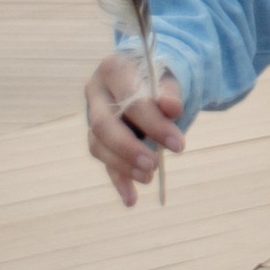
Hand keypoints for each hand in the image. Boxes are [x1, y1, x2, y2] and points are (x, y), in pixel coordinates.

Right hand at [85, 55, 185, 206]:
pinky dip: (117, 180)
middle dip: (129, 148)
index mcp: (113, 69)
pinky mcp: (97, 137)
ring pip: (98, 145)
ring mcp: (91, 116)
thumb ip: (170, 93)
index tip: (178, 144)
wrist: (146, 78)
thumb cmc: (158, 79)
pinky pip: (103, 161)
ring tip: (149, 178)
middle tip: (155, 165)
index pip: (129, 99)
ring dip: (122, 165)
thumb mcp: (168, 79)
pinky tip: (131, 199)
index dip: (152, 123)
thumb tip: (171, 108)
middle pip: (103, 124)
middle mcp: (95, 92)